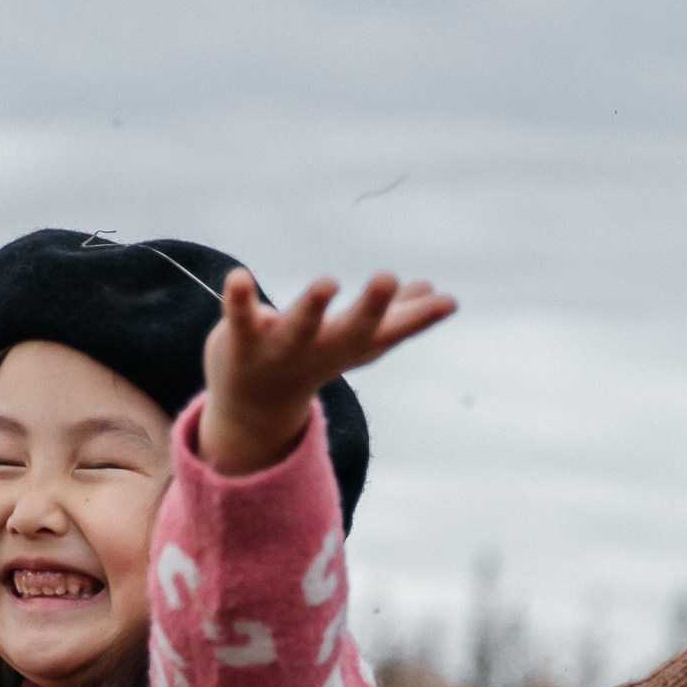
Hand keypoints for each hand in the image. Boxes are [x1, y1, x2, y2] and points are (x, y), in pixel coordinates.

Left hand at [199, 267, 455, 478]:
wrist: (253, 410)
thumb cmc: (313, 361)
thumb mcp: (357, 341)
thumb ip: (395, 317)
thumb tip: (437, 292)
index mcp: (350, 346)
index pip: (389, 333)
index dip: (419, 318)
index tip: (448, 301)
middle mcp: (320, 350)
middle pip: (350, 331)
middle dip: (370, 306)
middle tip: (388, 277)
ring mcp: (282, 349)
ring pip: (299, 327)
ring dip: (312, 306)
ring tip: (328, 282)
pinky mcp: (242, 342)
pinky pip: (239, 320)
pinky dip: (239, 300)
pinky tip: (238, 276)